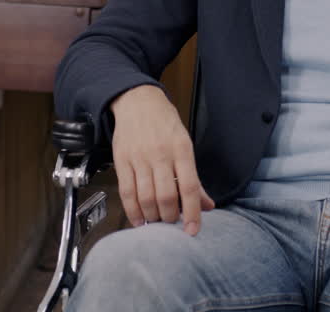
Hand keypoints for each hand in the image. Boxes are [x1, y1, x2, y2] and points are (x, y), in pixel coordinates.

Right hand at [109, 85, 214, 234]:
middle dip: (170, 217)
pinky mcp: (122, 161)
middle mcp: (161, 154)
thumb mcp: (185, 144)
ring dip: (153, 215)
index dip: (193, 212)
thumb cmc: (164, 123)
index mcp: (182, 149)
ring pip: (146, 197)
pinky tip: (139, 219)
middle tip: (172, 222)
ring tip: (157, 220)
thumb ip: (195, 177)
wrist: (137, 101)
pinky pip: (127, 192)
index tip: (193, 230)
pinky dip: (133, 210)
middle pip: (166, 196)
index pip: (190, 187)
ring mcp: (139, 158)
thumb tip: (207, 205)